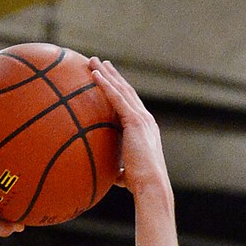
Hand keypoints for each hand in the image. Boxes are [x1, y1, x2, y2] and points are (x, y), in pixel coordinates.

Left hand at [87, 59, 169, 198]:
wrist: (151, 185)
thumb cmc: (140, 185)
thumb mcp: (127, 174)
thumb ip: (119, 170)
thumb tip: (109, 175)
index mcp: (145, 129)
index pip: (131, 105)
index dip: (121, 91)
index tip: (110, 80)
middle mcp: (145, 119)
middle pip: (126, 91)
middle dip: (113, 75)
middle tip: (101, 63)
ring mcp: (141, 118)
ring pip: (121, 89)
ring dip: (106, 73)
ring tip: (93, 61)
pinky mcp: (135, 121)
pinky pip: (117, 97)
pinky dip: (105, 84)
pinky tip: (94, 74)